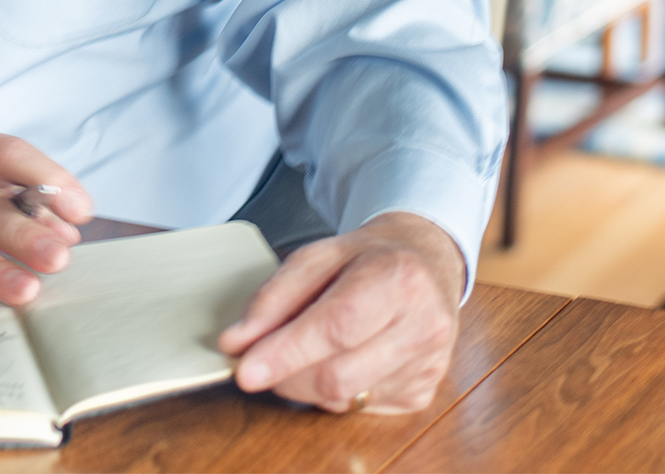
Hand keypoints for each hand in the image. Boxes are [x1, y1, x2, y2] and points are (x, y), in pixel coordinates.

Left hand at [216, 211, 464, 413]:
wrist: (424, 264)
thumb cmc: (367, 259)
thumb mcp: (316, 256)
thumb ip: (273, 297)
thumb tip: (237, 343)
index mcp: (398, 278)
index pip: (336, 326)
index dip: (287, 352)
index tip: (245, 370)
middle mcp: (423, 325)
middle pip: (338, 374)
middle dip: (286, 374)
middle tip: (259, 360)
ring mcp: (428, 365)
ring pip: (345, 397)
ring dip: (304, 384)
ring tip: (301, 353)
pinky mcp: (422, 393)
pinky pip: (358, 407)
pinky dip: (333, 392)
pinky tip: (338, 361)